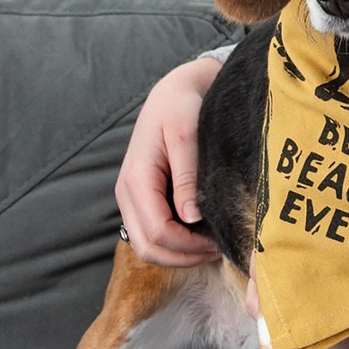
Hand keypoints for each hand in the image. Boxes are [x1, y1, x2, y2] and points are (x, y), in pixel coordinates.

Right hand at [114, 56, 222, 264]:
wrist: (173, 91)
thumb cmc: (182, 107)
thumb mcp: (188, 136)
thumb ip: (187, 177)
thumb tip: (191, 218)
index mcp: (136, 180)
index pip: (158, 231)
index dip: (189, 246)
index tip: (220, 243)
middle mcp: (127, 194)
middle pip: (147, 247)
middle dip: (183, 257)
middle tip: (219, 250)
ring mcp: (131, 198)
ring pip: (146, 245)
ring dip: (178, 253)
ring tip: (212, 245)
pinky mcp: (142, 197)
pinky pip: (151, 231)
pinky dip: (173, 242)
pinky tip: (201, 233)